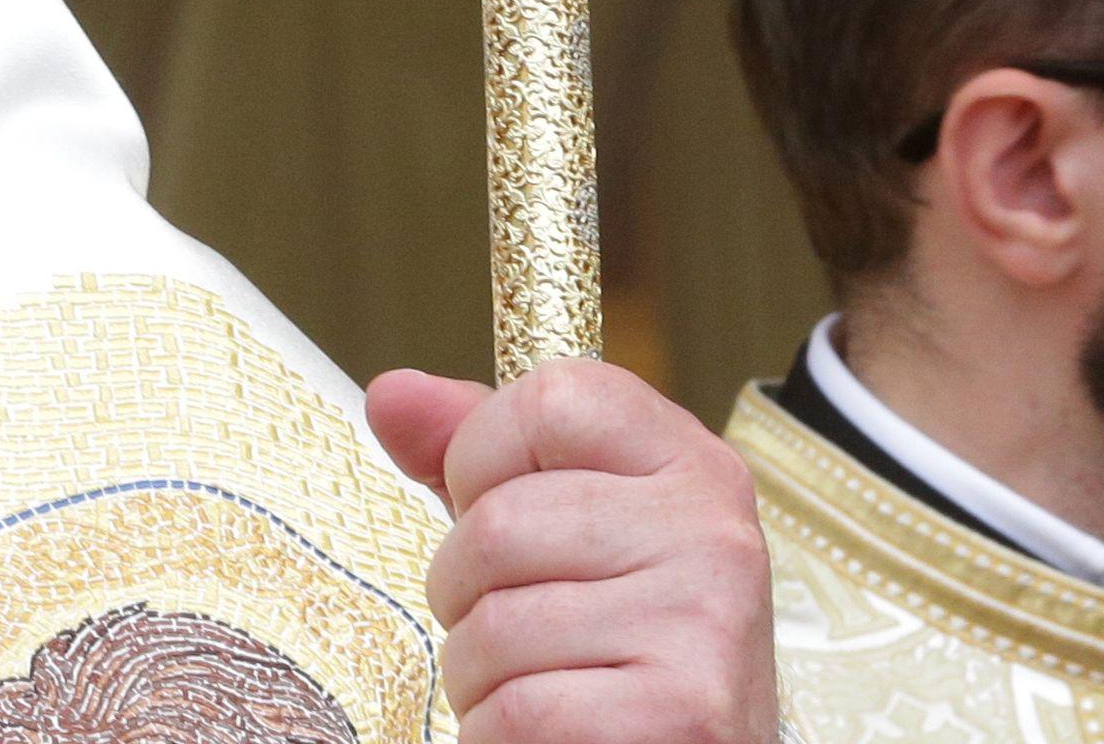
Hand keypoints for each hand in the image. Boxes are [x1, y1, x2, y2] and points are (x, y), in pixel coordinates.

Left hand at [372, 360, 777, 743]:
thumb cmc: (619, 647)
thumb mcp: (565, 530)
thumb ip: (479, 455)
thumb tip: (390, 394)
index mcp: (692, 464)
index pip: (547, 400)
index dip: (483, 459)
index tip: (503, 514)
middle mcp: (713, 533)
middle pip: (498, 524)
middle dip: (465, 592)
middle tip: (515, 631)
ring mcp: (703, 625)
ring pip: (496, 627)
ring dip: (478, 676)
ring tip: (534, 686)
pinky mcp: (682, 717)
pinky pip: (519, 713)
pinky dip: (498, 736)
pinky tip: (546, 735)